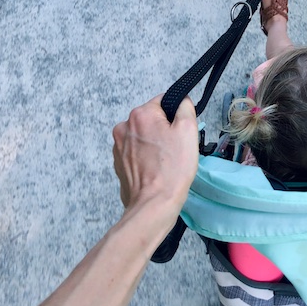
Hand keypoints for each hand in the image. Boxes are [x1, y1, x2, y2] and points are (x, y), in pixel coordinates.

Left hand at [112, 95, 197, 219]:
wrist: (153, 204)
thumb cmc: (173, 168)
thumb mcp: (188, 130)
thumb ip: (185, 107)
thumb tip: (181, 101)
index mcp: (141, 114)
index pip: (163, 101)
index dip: (176, 115)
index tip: (181, 132)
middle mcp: (124, 126)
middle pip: (152, 119)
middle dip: (164, 129)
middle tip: (176, 148)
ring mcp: (118, 146)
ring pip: (143, 135)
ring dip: (154, 143)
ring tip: (165, 161)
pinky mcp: (118, 163)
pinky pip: (136, 152)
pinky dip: (145, 157)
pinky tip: (155, 169)